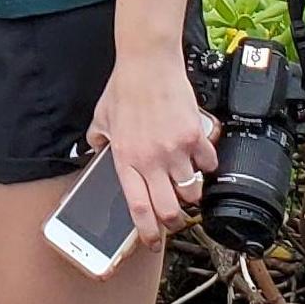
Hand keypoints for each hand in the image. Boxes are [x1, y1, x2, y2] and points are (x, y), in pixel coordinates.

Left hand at [88, 48, 218, 244]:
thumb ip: (98, 140)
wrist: (148, 62)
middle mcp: (152, 160)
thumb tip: (95, 151)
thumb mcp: (101, 118)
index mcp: (126, 160)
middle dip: (174, 221)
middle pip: (170, 210)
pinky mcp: (196, 135)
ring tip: (186, 184)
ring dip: (191, 193)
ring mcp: (176, 149)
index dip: (148, 233)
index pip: (138, 209)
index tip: (152, 241)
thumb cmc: (124, 88)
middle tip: (175, 218)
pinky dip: (208, 166)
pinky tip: (201, 158)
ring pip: (192, 191)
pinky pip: (209, 163)